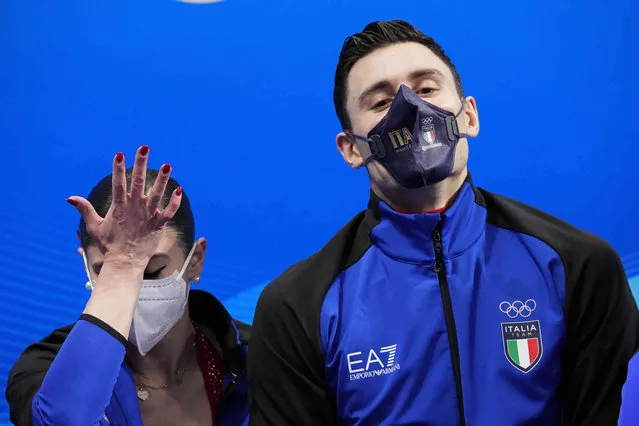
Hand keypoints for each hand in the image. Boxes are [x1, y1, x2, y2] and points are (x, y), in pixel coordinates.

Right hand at [67, 146, 181, 264]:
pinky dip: (174, 202)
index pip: (118, 183)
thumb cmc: (110, 244)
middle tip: (144, 148)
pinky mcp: (158, 224)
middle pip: (138, 181)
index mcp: (119, 206)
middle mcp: (134, 207)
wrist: (125, 262)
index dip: (118, 168)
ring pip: (156, 193)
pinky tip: (179, 190)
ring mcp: (147, 215)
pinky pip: (168, 212)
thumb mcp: (94, 226)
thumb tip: (69, 198)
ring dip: (162, 179)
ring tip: (167, 164)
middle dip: (140, 164)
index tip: (119, 153)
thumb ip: (85, 209)